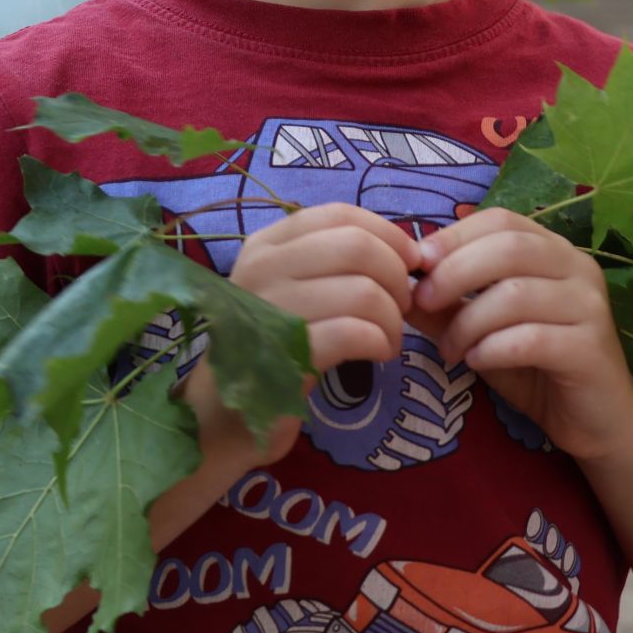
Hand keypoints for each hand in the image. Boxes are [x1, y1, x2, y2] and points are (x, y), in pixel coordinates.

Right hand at [185, 204, 422, 465]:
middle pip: (356, 247)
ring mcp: (267, 312)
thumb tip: (409, 250)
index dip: (387, 234)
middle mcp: (260, 268)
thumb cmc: (272, 348)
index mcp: (266, 244)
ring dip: (392, 318)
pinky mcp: (282, 357)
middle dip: (395, 276)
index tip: (410, 263)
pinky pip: (353, 333)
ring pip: (362, 291)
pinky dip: (380, 341)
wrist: (221, 417)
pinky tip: (379, 354)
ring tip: (389, 339)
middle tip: (401, 308)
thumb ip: (337, 262)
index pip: (339, 214)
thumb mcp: (296, 289)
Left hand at [410, 208, 632, 461]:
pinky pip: (532, 338)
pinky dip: (493, 348)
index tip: (418, 263)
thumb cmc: (535, 366)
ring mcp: (589, 306)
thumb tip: (396, 282)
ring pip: (516, 294)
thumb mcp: (481, 330)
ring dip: (468, 321)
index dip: (455, 236)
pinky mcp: (590, 348)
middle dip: (455, 272)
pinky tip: (476, 361)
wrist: (596, 420)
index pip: (502, 220)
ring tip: (450, 349)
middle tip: (422, 303)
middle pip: (508, 248)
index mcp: (553, 250)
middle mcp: (577, 267)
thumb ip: (444, 306)